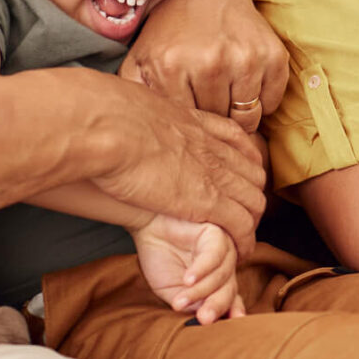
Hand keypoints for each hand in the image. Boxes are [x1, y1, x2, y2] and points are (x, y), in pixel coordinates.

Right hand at [86, 74, 268, 255]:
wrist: (108, 127)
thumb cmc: (105, 116)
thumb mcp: (130, 106)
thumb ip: (139, 114)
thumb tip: (122, 113)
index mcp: (194, 123)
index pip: (236, 142)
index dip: (240, 163)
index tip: (233, 178)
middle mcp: (211, 146)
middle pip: (252, 173)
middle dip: (249, 195)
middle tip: (238, 214)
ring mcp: (214, 172)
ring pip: (253, 200)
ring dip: (250, 221)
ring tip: (240, 239)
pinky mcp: (208, 200)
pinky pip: (241, 224)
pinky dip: (244, 241)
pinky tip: (238, 252)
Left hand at [123, 0, 286, 132]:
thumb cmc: (172, 27)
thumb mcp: (141, 55)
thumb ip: (134, 92)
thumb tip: (136, 129)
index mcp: (171, 65)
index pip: (186, 122)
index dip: (190, 119)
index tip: (190, 104)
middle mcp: (210, 62)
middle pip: (218, 123)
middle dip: (213, 115)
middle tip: (208, 95)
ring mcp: (246, 59)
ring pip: (248, 119)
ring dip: (238, 112)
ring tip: (225, 89)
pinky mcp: (273, 55)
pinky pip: (271, 104)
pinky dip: (262, 101)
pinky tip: (245, 81)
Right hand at [132, 215, 245, 324]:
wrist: (147, 229)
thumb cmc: (160, 259)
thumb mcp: (174, 292)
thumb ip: (193, 305)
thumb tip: (208, 320)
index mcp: (218, 281)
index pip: (231, 299)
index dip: (232, 312)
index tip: (230, 324)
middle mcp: (225, 266)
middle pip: (229, 289)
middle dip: (216, 306)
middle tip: (203, 319)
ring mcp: (223, 249)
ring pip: (222, 275)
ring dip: (201, 291)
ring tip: (179, 301)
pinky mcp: (216, 234)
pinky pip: (215, 255)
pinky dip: (202, 269)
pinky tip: (187, 279)